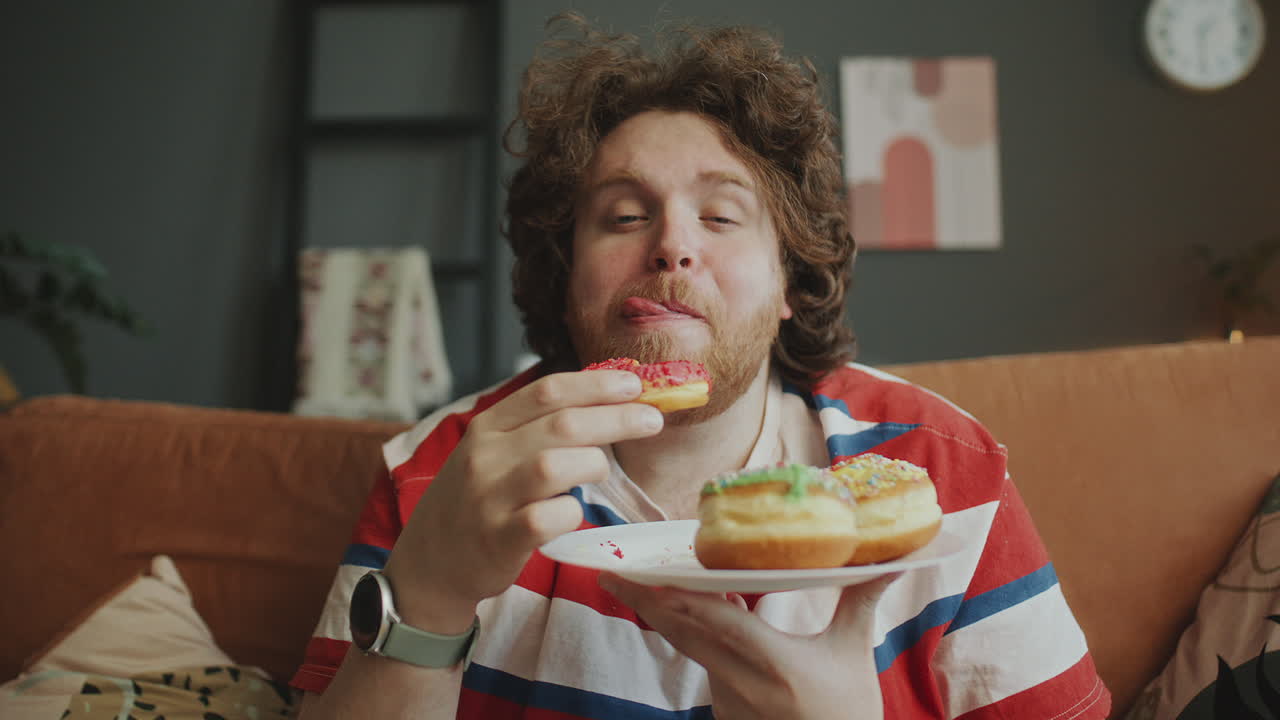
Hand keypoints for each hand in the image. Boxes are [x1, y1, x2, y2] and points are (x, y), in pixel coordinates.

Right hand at [382, 369, 664, 633]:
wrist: (429, 563)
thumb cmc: (476, 502)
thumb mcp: (492, 453)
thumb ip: (535, 429)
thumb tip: (604, 405)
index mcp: (488, 427)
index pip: (547, 392)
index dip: (595, 384)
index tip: (633, 383)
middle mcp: (485, 456)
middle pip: (561, 424)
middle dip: (615, 418)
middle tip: (651, 420)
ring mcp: (489, 498)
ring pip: (554, 465)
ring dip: (592, 463)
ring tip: (603, 471)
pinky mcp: (497, 539)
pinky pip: (546, 518)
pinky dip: (570, 512)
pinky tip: (572, 512)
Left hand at [598, 572, 900, 719]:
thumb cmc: (849, 712)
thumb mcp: (853, 655)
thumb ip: (860, 602)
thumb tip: (888, 558)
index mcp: (778, 667)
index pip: (721, 624)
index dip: (684, 598)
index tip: (651, 576)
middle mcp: (744, 685)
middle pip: (684, 635)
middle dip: (645, 602)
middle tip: (610, 573)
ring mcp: (729, 701)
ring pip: (688, 648)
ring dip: (661, 614)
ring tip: (630, 581)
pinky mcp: (724, 710)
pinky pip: (700, 661)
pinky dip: (686, 632)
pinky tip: (672, 605)